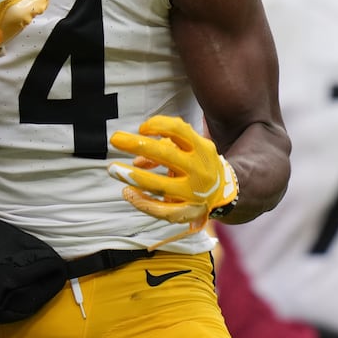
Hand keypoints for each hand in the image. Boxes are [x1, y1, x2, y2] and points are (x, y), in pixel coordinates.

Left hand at [108, 116, 238, 223]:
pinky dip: (142, 202)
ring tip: (113, 169)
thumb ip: (165, 146)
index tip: (141, 128)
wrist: (224, 193)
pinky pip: (161, 210)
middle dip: (138, 146)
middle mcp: (198, 170)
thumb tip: (136, 161)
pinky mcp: (187, 212)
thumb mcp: (190, 148)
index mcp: (201, 149)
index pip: (179, 130)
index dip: (158, 125)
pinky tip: (128, 193)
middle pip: (166, 156)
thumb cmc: (198, 164)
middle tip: (114, 139)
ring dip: (134, 177)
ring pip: (160, 186)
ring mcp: (193, 193)